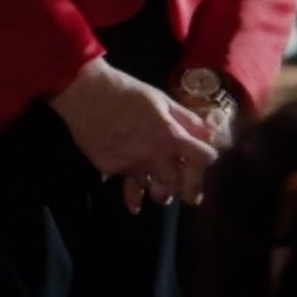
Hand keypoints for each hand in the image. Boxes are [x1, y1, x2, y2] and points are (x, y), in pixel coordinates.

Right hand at [50, 59, 217, 212]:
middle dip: (186, 187)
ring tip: (162, 195)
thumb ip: (187, 120)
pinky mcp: (110, 167)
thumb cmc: (127, 91)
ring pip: (153, 189)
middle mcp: (152, 153)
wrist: (85, 92)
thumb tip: (210, 134)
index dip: (208, 159)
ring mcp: (130, 163)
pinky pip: (126, 187)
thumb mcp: (162, 100)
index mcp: (169, 134)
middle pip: (178, 181)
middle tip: (189, 193)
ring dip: (161, 193)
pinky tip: (136, 204)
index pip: (202, 157)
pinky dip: (133, 196)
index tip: (206, 160)